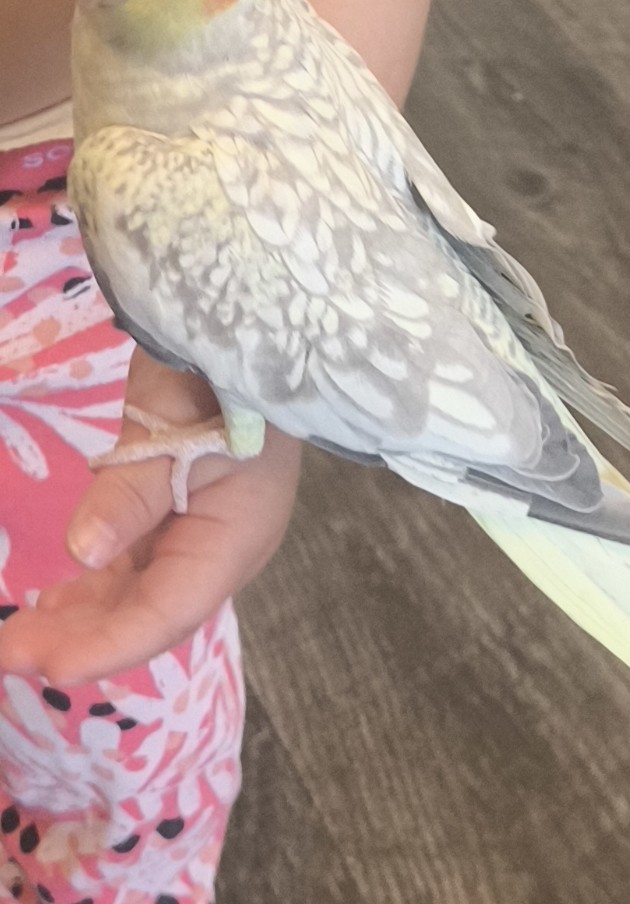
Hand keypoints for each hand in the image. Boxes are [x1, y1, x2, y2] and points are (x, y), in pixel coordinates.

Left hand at [0, 348, 301, 686]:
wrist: (243, 325)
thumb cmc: (220, 372)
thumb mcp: (173, 426)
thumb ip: (132, 493)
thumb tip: (84, 554)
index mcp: (236, 535)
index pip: (170, 610)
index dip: (112, 645)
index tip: (51, 667)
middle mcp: (221, 547)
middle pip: (151, 613)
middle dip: (84, 639)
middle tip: (10, 653)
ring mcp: (202, 532)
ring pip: (139, 595)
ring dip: (82, 618)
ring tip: (20, 636)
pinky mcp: (181, 515)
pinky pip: (137, 566)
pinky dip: (94, 587)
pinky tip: (54, 601)